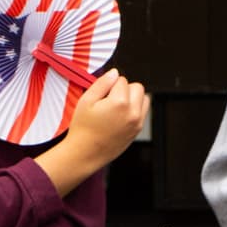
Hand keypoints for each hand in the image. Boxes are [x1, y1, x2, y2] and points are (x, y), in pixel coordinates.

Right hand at [36, 68, 149, 196]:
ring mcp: (137, 122)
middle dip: (124, 89)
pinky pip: (143, 111)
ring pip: (144, 98)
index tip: (101, 96)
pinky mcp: (137, 130)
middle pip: (137, 87)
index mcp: (120, 103)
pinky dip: (135, 109)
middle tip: (109, 100)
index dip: (109, 85)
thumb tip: (115, 73)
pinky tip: (120, 115)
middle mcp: (133, 112)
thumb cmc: (83, 128)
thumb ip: (102, 83)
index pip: (121, 80)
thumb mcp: (86, 101)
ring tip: (117, 107)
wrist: (85, 153)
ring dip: (133, 98)